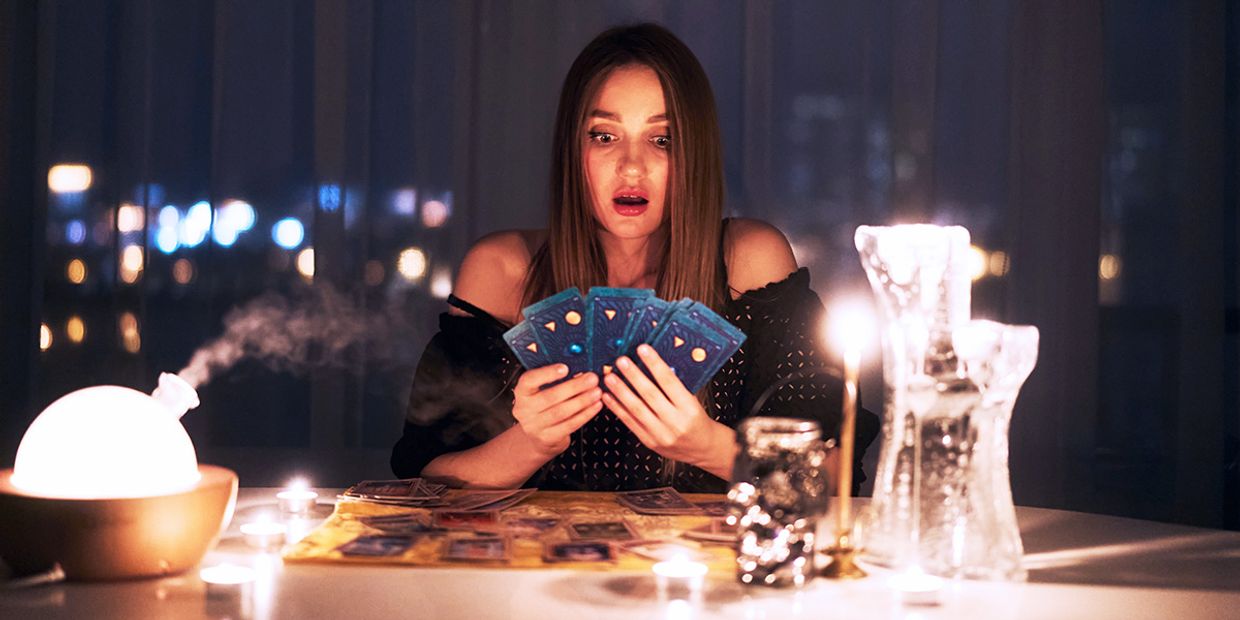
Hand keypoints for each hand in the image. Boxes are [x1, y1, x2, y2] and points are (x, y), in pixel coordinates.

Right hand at [512, 364, 602, 457]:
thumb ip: (557, 379)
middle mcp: (524, 409)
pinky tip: (595, 406)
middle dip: (574, 386)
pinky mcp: (547, 438)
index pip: (529, 380)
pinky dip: (585, 414)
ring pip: (561, 412)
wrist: (537, 435)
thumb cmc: (544, 405)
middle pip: (550, 396)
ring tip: (596, 392)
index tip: (565, 367)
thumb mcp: (543, 390)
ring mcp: (534, 426)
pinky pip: (570, 425)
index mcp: (522, 391)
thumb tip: (580, 370)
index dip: (547, 373)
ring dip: (582, 401)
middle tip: (591, 379)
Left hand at [601, 344, 734, 472]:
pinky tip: (608, 396)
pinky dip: (617, 408)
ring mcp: (661, 434)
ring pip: (637, 409)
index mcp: (689, 408)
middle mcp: (675, 422)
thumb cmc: (696, 420)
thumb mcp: (693, 401)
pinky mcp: (649, 442)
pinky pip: (630, 423)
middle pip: (651, 395)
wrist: (701, 448)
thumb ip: (675, 387)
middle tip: (621, 361)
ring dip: (621, 392)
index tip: (643, 349)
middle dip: (634, 376)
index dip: (655, 364)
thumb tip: (653, 364)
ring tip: (610, 377)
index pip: (670, 382)